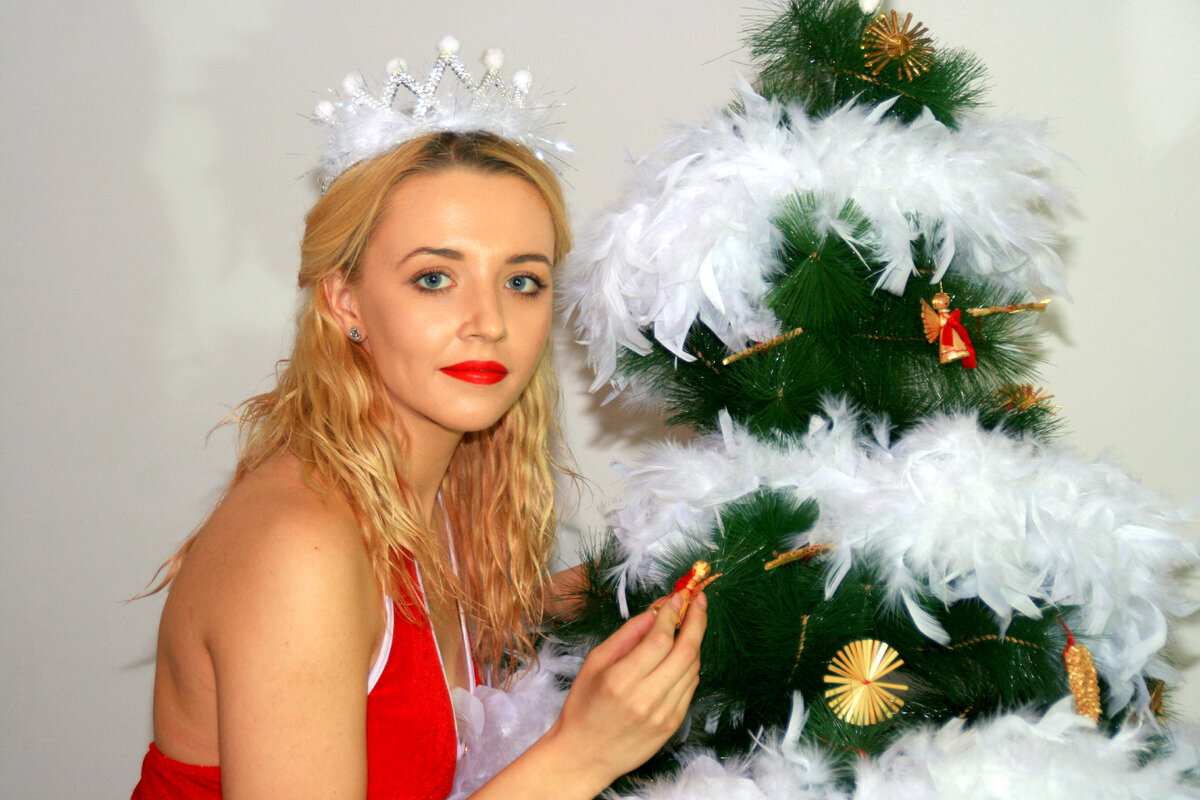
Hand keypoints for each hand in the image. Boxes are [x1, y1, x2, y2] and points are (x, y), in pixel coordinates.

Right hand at [545, 589, 706, 785]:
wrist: (585, 755)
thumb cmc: (584, 705)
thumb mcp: (595, 662)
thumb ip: (627, 635)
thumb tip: (656, 611)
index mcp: (621, 680)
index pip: (660, 640)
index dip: (673, 614)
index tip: (678, 596)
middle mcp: (646, 699)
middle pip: (686, 652)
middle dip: (697, 621)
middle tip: (699, 600)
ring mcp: (664, 715)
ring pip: (693, 668)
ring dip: (695, 642)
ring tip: (689, 625)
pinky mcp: (673, 725)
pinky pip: (690, 687)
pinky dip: (690, 665)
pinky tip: (682, 654)